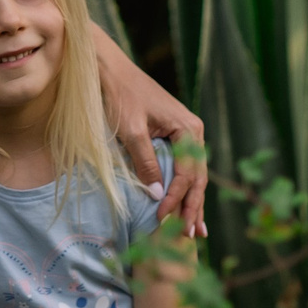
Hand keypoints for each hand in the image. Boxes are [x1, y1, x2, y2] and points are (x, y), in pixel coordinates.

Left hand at [95, 28, 207, 236]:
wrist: (109, 70)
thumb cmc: (119, 96)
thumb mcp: (131, 131)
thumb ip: (145, 162)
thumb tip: (157, 195)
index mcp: (189, 129)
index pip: (188, 174)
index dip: (177, 200)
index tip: (162, 220)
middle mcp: (193, 131)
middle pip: (197, 177)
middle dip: (193, 207)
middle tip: (190, 237)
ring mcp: (185, 134)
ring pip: (193, 175)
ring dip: (192, 202)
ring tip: (195, 230)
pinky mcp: (174, 136)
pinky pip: (183, 167)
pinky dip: (183, 188)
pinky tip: (185, 205)